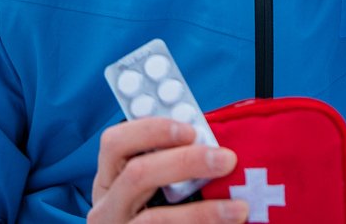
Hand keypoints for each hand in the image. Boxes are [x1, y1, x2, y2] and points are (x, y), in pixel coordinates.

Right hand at [88, 118, 247, 221]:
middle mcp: (107, 207)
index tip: (192, 130)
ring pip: (154, 220)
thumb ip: (171, 164)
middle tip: (227, 159)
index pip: (115, 143)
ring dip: (202, 213)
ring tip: (238, 209)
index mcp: (109, 179)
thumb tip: (214, 145)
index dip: (151, 130)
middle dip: (185, 162)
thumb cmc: (157, 213)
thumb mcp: (152, 188)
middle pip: (137, 174)